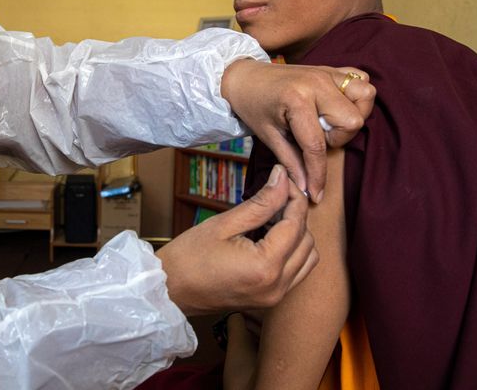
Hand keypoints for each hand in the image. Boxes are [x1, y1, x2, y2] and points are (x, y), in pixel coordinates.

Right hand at [157, 165, 317, 315]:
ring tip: (271, 218)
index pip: (296, 224)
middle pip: (307, 241)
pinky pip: (297, 272)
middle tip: (274, 196)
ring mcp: (275, 296)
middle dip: (296, 215)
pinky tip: (270, 238)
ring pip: (308, 258)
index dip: (294, 197)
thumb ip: (260, 202)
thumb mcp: (223, 224)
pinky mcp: (270, 299)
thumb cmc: (188, 257)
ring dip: (297, 235)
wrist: (168, 291)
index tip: (284, 180)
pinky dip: (292, 252)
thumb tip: (282, 178)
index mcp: (265, 267)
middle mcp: (277, 286)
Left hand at [221, 60, 375, 202]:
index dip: (317, 174)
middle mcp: (317, 83)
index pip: (317, 145)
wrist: (245, 77)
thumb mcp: (269, 136)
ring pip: (365, 96)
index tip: (316, 193)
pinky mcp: (332, 69)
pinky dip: (355, 95)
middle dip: (337, 138)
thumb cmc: (253, 106)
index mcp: (296, 99)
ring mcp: (327, 72)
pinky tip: (336, 106)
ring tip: (328, 122)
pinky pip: (361, 80)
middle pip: (352, 120)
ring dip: (351, 115)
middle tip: (314, 137)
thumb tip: (308, 189)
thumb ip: (291, 161)